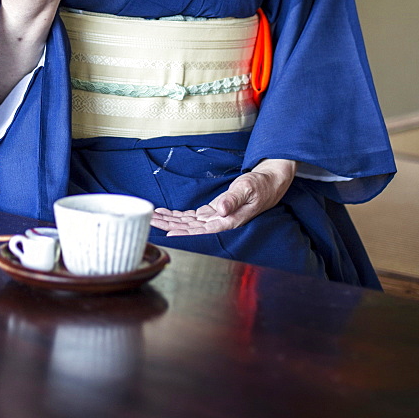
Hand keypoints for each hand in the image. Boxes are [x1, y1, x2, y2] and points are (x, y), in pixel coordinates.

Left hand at [150, 159, 295, 235]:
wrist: (269, 183)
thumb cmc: (260, 186)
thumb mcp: (247, 188)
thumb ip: (234, 199)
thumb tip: (221, 211)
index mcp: (228, 221)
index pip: (201, 231)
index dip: (184, 233)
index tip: (168, 234)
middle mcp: (219, 223)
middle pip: (190, 228)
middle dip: (170, 226)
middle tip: (150, 222)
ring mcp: (215, 218)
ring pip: (188, 223)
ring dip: (171, 221)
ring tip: (153, 218)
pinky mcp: (213, 212)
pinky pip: (193, 217)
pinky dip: (179, 216)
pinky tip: (167, 215)